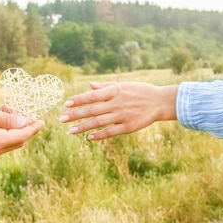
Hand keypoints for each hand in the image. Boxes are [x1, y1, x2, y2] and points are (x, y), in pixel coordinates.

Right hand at [0, 100, 44, 158]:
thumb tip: (25, 122)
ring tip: (8, 109)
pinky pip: (0, 143)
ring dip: (13, 128)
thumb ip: (8, 118)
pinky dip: (4, 132)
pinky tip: (0, 117)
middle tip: (24, 110)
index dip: (33, 128)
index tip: (42, 120)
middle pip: (18, 141)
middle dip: (24, 126)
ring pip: (9, 142)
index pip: (21, 136)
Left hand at [60, 81, 177, 139]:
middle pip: (92, 110)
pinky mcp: (128, 127)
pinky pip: (110, 131)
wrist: (160, 102)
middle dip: (75, 115)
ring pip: (98, 122)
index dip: (78, 100)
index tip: (66, 104)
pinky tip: (89, 137)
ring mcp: (122, 116)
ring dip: (83, 127)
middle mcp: (116, 103)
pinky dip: (99, 135)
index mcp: (114, 91)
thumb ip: (105, 86)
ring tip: (71, 130)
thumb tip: (89, 86)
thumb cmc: (140, 91)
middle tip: (62, 119)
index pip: (92, 96)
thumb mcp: (123, 85)